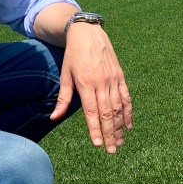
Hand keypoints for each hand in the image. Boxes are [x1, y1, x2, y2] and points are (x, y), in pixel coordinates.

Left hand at [50, 22, 132, 152]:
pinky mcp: (120, 76)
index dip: (95, 129)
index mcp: (86, 83)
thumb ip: (63, 99)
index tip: (97, 144)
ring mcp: (113, 80)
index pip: (91, 112)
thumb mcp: (65, 75)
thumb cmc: (73, 56)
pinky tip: (128, 125)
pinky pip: (126, 97)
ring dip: (120, 127)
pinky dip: (128, 112)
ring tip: (120, 142)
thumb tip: (54, 117)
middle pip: (107, 113)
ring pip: (118, 108)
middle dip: (110, 134)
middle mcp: (101, 83)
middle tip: (111, 150)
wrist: (88, 33)